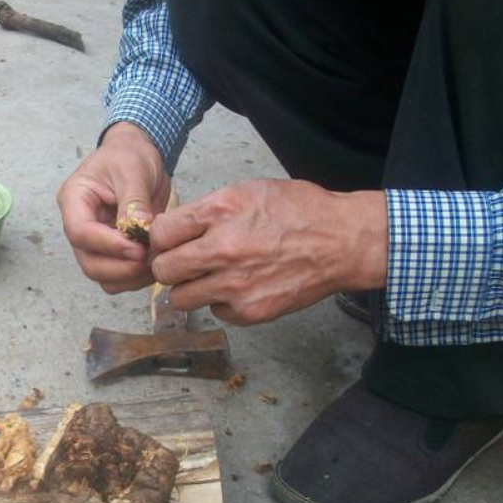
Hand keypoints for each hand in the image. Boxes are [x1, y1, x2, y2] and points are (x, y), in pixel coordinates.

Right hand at [57, 123, 170, 293]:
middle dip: (120, 268)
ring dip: (129, 276)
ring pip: (102, 275)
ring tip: (156, 261)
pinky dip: (135, 278)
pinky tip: (155, 263)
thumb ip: (135, 201)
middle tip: (149, 259)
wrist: (137, 156)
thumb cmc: (129, 156)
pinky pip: (118, 277)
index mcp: (74, 200)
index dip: (107, 245)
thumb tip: (140, 229)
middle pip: (88, 262)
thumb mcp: (133, 170)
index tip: (137, 248)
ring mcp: (94, 242)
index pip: (80, 232)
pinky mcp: (111, 252)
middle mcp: (79, 225)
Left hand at [149, 179, 387, 324]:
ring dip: (190, 288)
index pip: (160, 233)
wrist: (342, 242)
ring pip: (181, 298)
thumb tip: (172, 231)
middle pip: (163, 269)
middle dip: (169, 266)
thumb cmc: (298, 212)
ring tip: (209, 277)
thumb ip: (207, 211)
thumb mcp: (248, 191)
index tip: (171, 241)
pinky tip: (239, 287)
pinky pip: (214, 311)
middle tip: (184, 263)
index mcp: (220, 212)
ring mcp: (235, 284)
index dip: (162, 238)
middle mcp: (223, 249)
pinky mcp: (250, 310)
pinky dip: (220, 302)